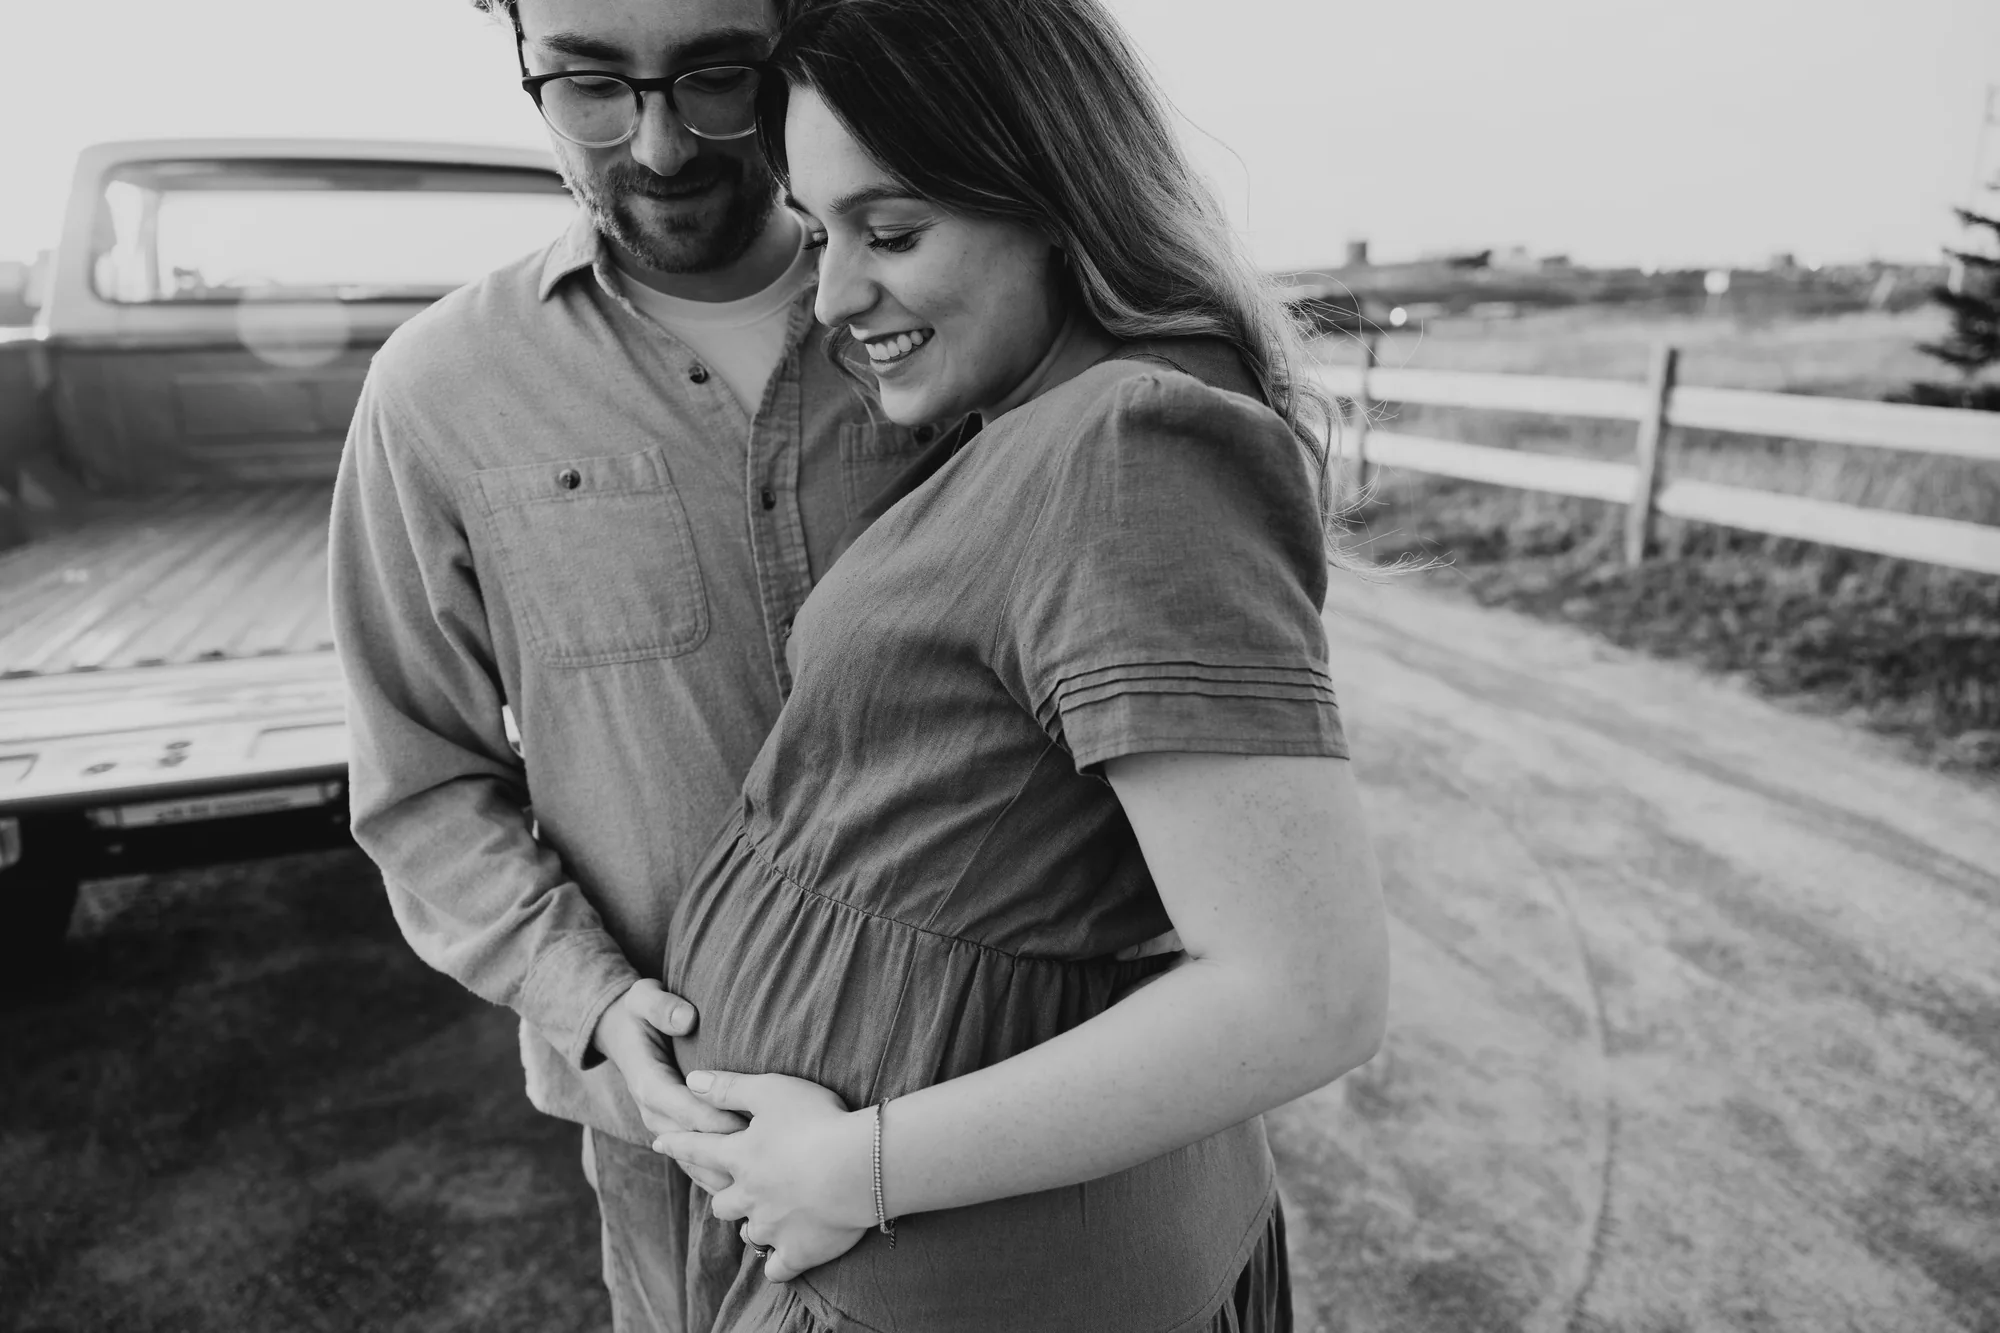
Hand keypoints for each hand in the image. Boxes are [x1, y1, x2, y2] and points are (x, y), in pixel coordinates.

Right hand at [592, 981, 745, 1191]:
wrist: (617, 1031)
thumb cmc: (638, 1013)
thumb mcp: (643, 999)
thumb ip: (663, 1008)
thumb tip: (687, 1019)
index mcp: (648, 1083)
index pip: (683, 1108)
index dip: (714, 1119)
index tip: (746, 1126)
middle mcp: (652, 1112)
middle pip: (691, 1142)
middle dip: (725, 1154)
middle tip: (764, 1163)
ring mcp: (660, 1126)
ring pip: (691, 1160)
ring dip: (721, 1174)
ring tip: (757, 1186)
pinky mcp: (670, 1132)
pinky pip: (691, 1161)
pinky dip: (714, 1176)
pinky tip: (743, 1189)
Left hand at [655, 1071, 875, 1282]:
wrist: (859, 1165)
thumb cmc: (817, 1121)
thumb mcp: (771, 1090)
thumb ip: (729, 1087)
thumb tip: (689, 1081)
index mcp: (740, 1157)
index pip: (698, 1149)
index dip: (677, 1144)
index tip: (659, 1142)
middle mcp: (749, 1196)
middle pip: (721, 1204)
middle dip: (724, 1196)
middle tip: (734, 1189)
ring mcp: (773, 1227)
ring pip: (749, 1234)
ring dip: (752, 1226)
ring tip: (763, 1220)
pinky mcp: (799, 1251)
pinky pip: (778, 1269)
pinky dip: (778, 1265)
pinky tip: (781, 1258)